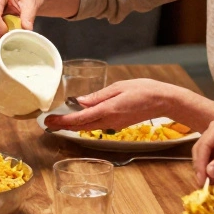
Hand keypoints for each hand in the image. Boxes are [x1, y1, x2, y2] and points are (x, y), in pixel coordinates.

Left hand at [42, 78, 186, 131]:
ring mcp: (114, 124)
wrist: (164, 101)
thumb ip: (98, 96)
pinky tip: (79, 117)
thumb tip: (80, 101)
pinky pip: (98, 124)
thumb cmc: (144, 90)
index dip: (62, 122)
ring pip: (89, 126)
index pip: (79, 119)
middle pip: (81, 126)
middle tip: (48, 123)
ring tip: (59, 120)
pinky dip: (85, 122)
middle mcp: (109, 121)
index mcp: (108, 110)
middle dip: (63, 125)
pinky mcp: (119, 123)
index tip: (49, 122)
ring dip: (73, 125)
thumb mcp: (118, 87)